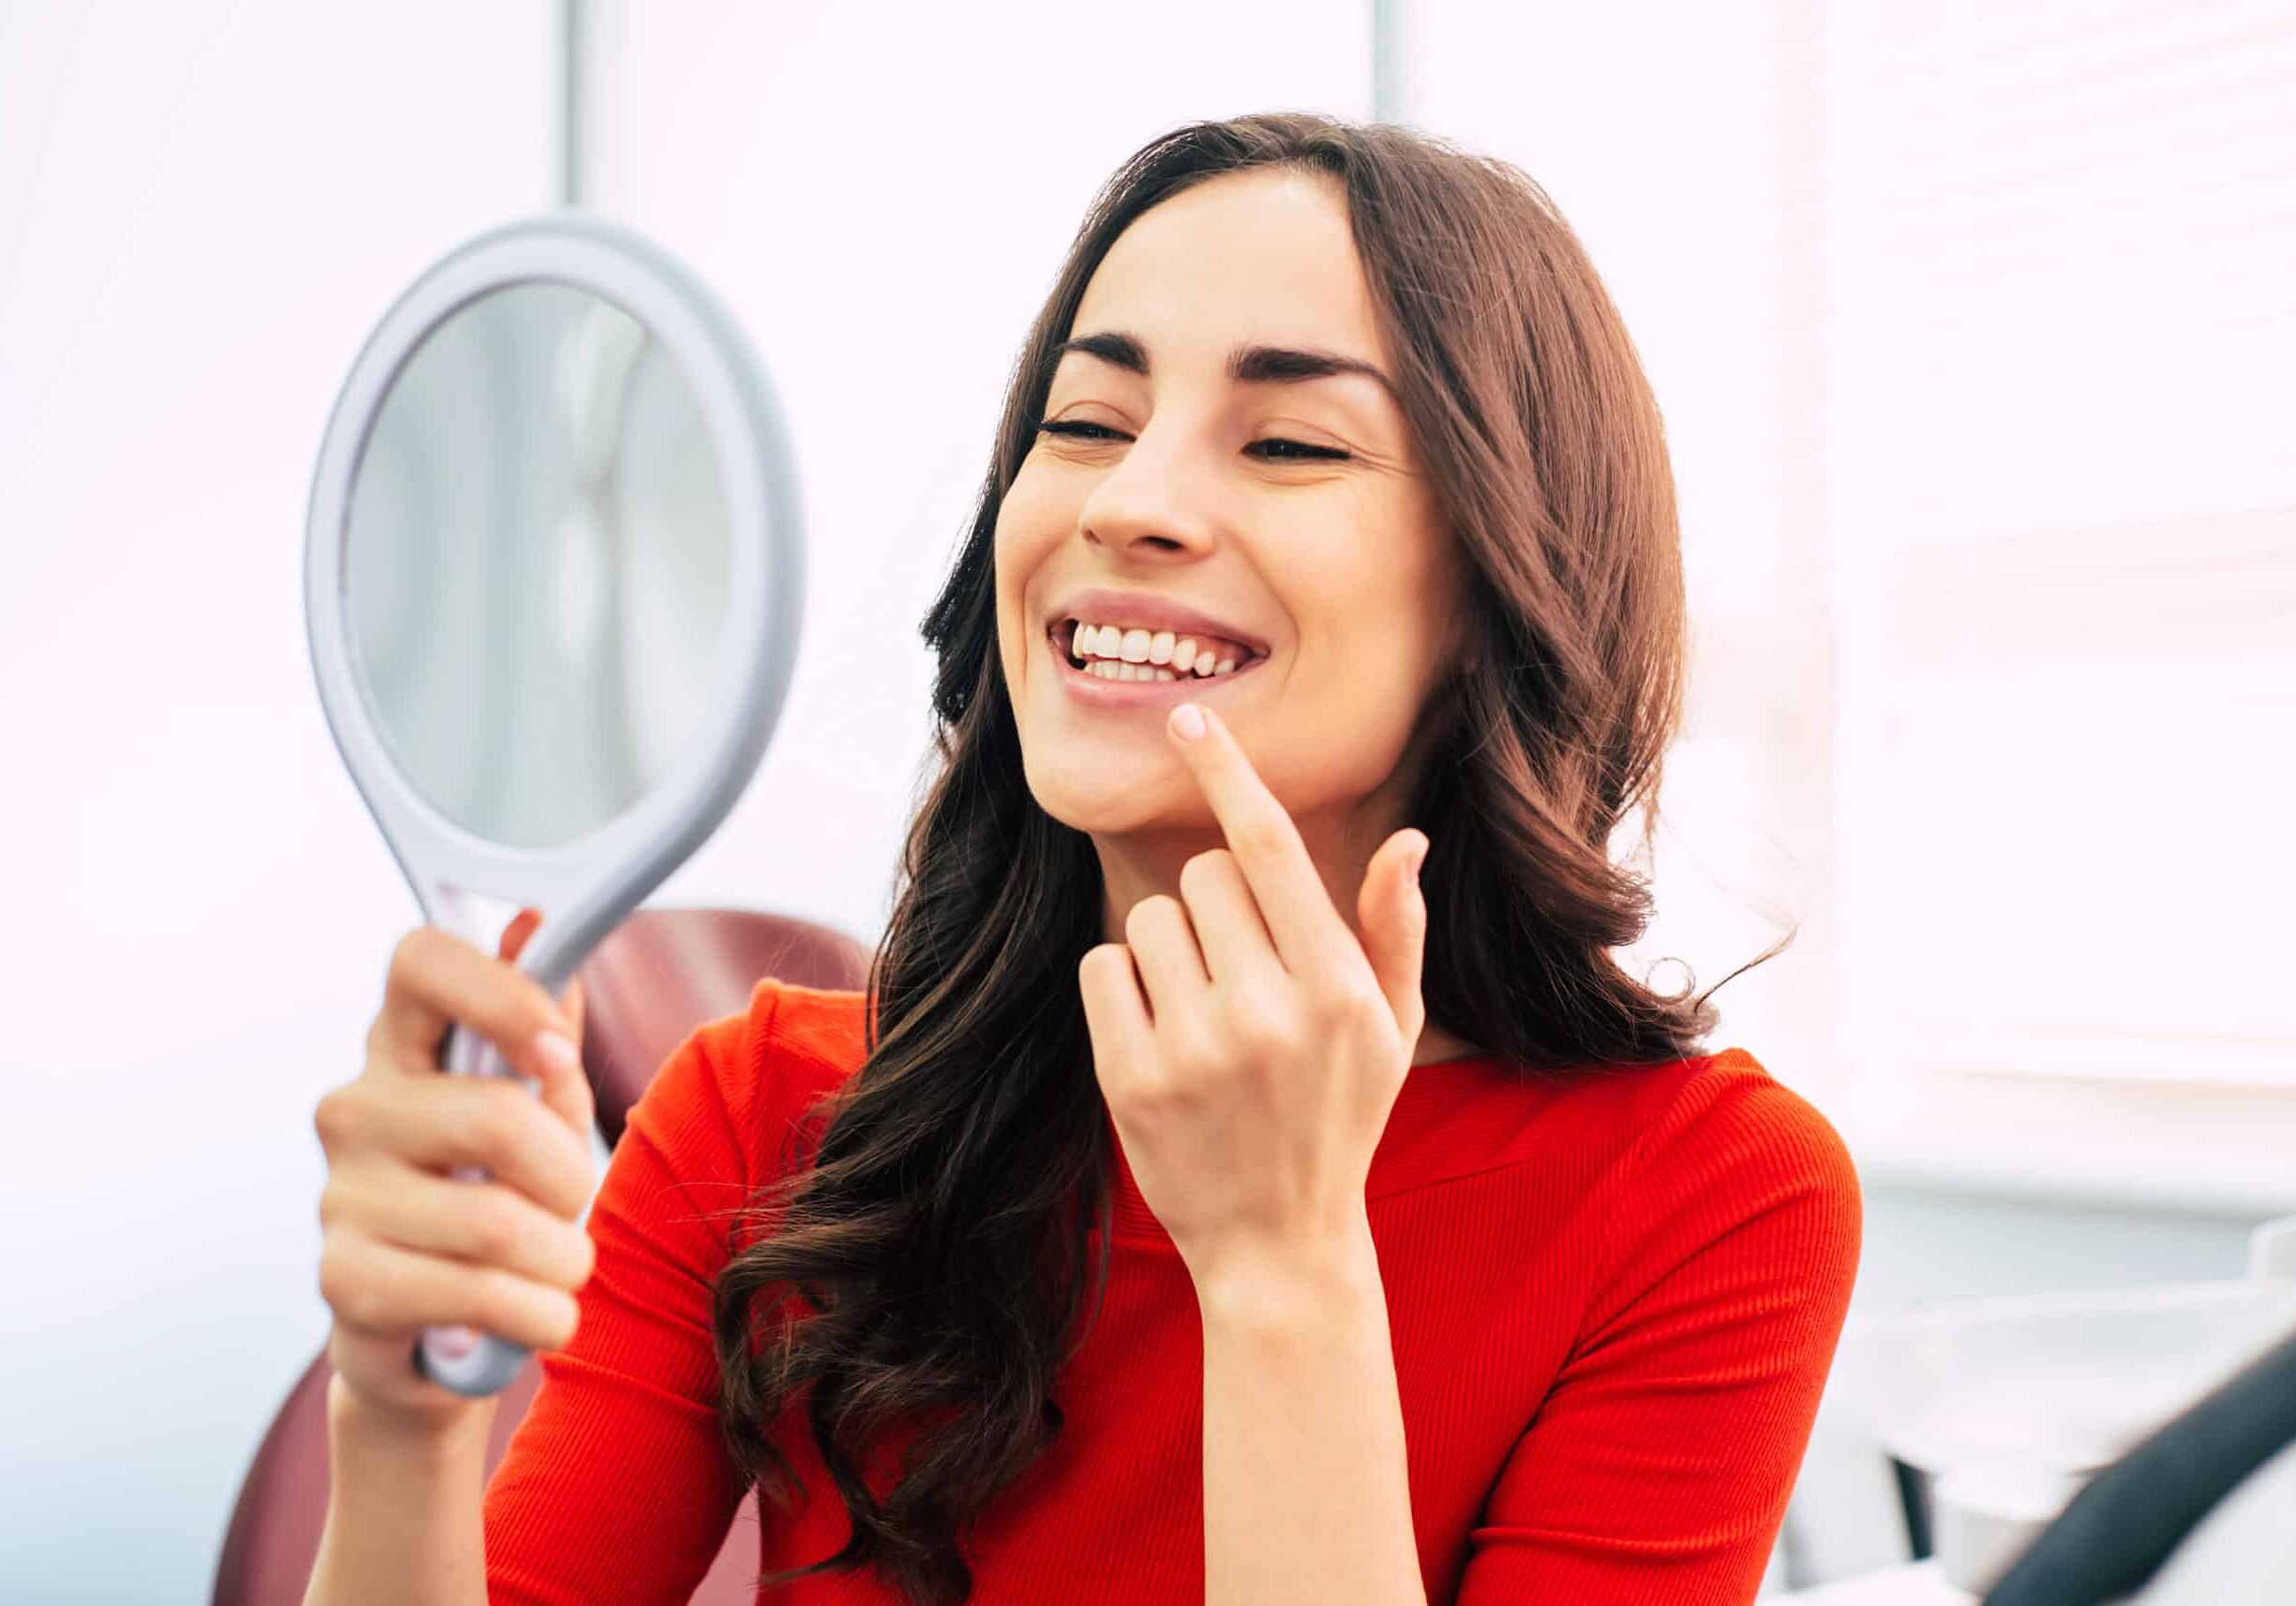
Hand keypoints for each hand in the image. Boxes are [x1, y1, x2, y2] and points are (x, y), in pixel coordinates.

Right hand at [313, 908, 595, 1434]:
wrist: (443, 1334)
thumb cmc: (500, 1201)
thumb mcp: (540, 1110)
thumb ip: (545, 1028)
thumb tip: (532, 925)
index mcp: (405, 1047)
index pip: (421, 960)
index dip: (502, 994)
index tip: (555, 1051)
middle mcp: (357, 1108)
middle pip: (495, 1117)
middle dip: (568, 1176)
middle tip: (567, 1203)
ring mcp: (341, 1195)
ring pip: (498, 1222)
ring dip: (562, 1260)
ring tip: (556, 1270)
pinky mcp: (345, 1282)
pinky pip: (478, 1293)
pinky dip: (538, 1313)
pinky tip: (536, 1315)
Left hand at [1077, 701, 1430, 1287]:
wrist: (1278, 1243)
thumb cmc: (1340, 1116)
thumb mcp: (1392, 1028)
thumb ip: (1395, 930)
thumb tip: (1407, 840)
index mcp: (1336, 986)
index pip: (1272, 848)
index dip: (1228, 774)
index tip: (1189, 719)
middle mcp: (1267, 1010)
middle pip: (1204, 876)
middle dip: (1217, 908)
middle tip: (1241, 975)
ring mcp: (1194, 1046)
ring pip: (1149, 918)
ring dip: (1169, 949)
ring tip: (1203, 1014)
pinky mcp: (1130, 1078)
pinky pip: (1104, 967)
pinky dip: (1123, 988)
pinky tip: (1161, 1038)